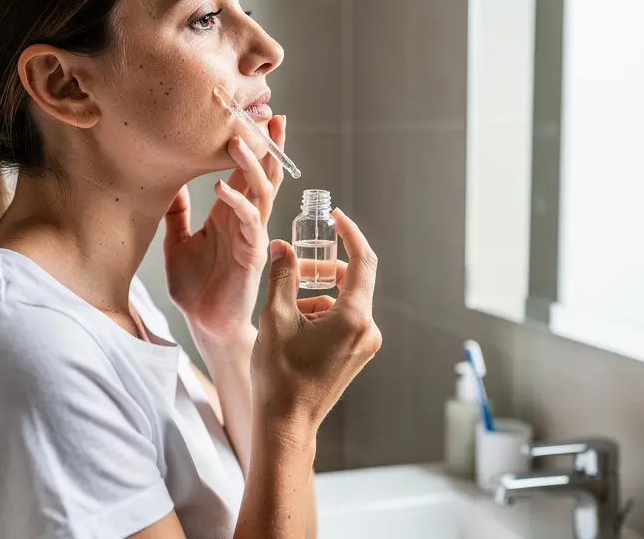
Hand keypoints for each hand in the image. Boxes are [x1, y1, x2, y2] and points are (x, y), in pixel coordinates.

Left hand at [164, 116, 285, 352]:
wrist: (202, 322)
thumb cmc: (195, 286)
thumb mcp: (177, 242)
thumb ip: (177, 214)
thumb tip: (169, 183)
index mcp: (229, 212)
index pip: (246, 171)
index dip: (251, 144)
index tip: (251, 115)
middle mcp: (245, 219)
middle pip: (263, 173)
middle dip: (267, 144)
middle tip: (267, 114)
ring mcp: (252, 235)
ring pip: (261, 191)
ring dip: (252, 165)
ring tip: (237, 140)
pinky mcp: (252, 254)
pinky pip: (250, 223)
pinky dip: (238, 203)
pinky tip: (223, 189)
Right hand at [252, 209, 381, 440]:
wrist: (286, 424)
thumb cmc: (280, 376)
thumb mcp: (275, 318)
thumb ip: (282, 276)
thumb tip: (282, 246)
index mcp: (354, 317)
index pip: (362, 260)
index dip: (350, 234)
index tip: (336, 218)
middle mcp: (367, 329)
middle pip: (352, 280)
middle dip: (322, 269)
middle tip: (294, 266)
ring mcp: (364, 345)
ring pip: (344, 301)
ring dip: (316, 294)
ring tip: (285, 308)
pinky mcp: (356, 355)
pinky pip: (343, 320)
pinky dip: (321, 313)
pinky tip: (294, 326)